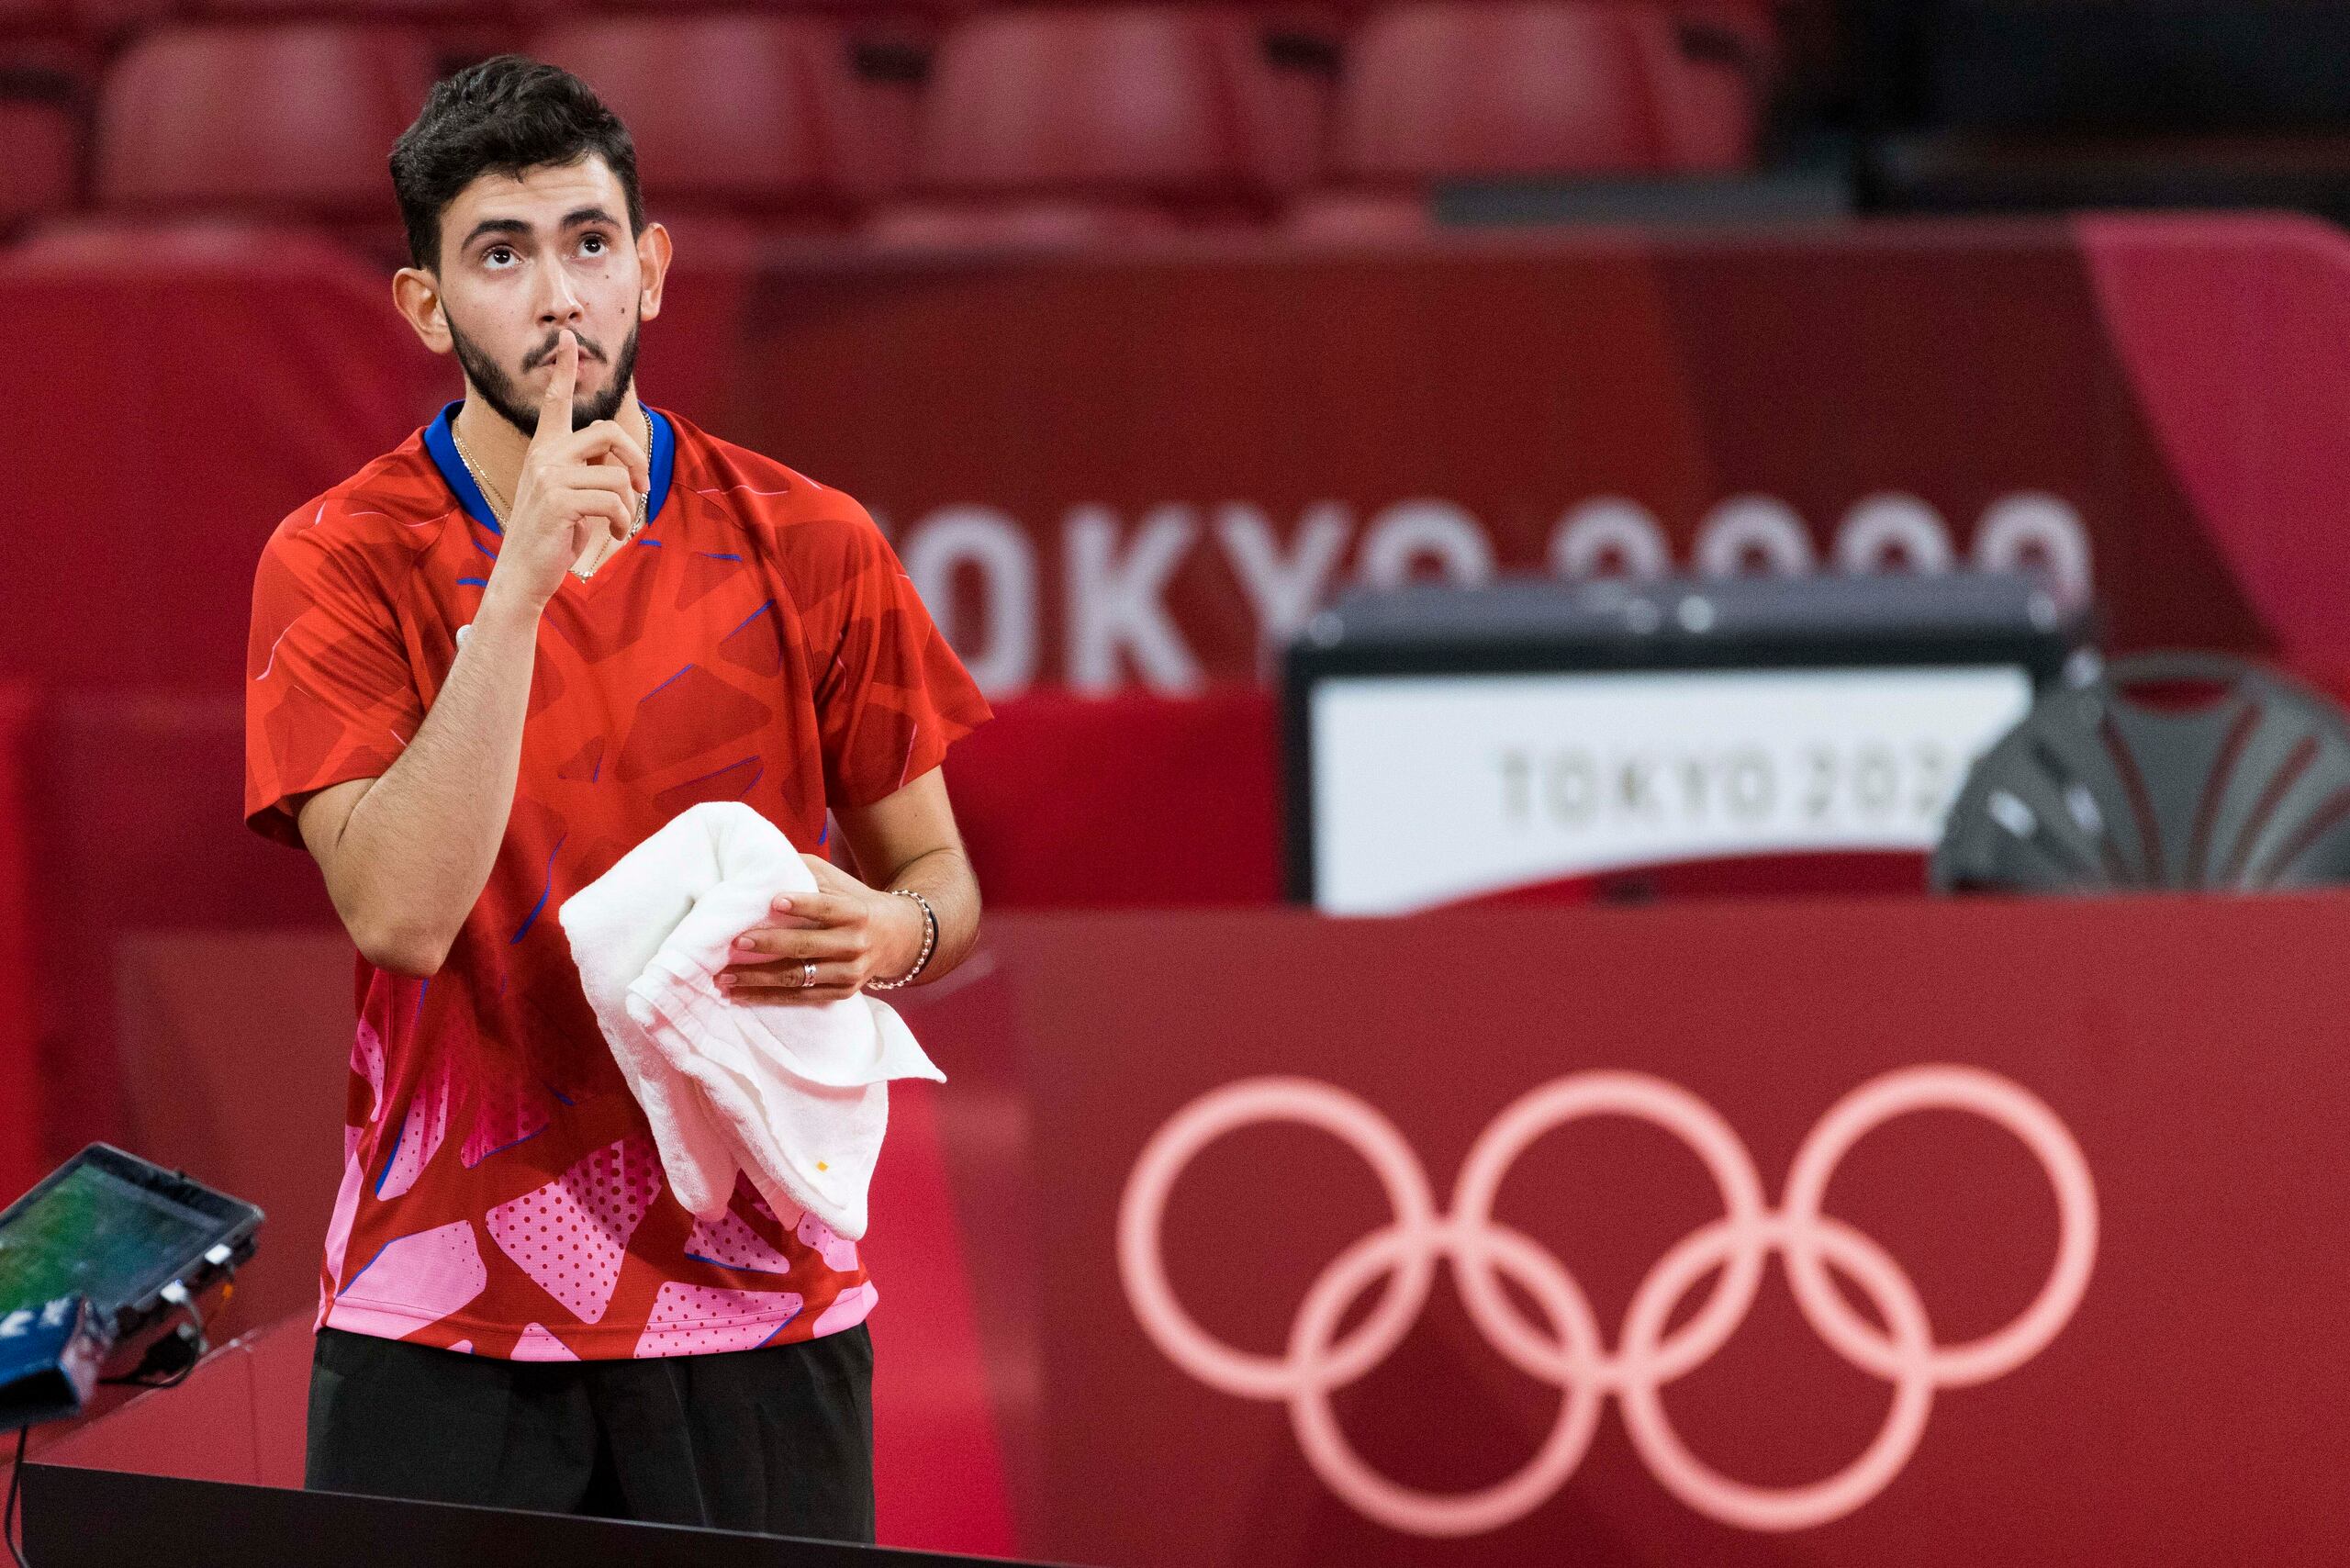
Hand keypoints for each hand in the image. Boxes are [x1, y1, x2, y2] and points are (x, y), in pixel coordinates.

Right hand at [484, 330, 649, 610]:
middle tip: (643, 486)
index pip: (554, 402)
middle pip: (609, 433)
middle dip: (637, 459)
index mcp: (544, 449)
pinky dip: (620, 521)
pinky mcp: (560, 502)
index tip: (569, 338)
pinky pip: (613, 500)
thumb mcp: (568, 496)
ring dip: (627, 506)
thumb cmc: (552, 536)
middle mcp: (544, 456)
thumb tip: (626, 467)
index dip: (565, 370)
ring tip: (615, 525)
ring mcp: (549, 477)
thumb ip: (587, 471)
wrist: (523, 574)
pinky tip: (610, 535)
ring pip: (617, 476)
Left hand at [718, 855, 926, 1004]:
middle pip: (807, 946)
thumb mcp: (840, 883)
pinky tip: (739, 996)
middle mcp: (856, 944)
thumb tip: (762, 859)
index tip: (774, 900)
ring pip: (799, 977)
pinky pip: (800, 998)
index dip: (803, 904)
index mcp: (857, 912)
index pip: (828, 908)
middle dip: (769, 944)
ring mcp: (850, 973)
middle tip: (735, 942)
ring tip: (724, 976)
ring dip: (758, 978)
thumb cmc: (855, 903)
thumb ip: (806, 872)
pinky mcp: (841, 993)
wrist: (896, 939)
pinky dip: (767, 997)